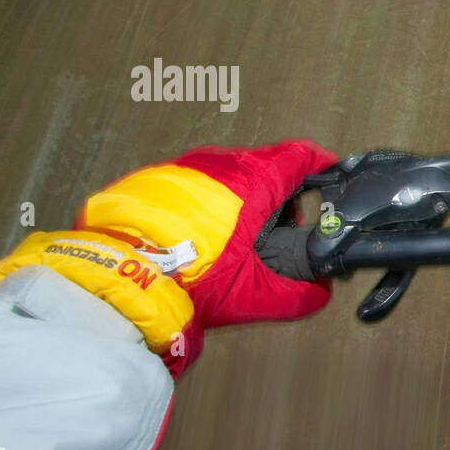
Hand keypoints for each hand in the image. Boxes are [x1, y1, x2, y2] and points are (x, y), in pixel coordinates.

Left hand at [0, 140, 336, 375]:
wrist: (119, 277)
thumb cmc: (185, 278)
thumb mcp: (253, 294)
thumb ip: (298, 294)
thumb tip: (319, 293)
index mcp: (252, 182)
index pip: (299, 155)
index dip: (320, 164)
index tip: (330, 173)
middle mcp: (219, 164)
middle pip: (264, 166)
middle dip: (280, 194)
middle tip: (284, 227)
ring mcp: (183, 167)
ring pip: (228, 174)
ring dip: (242, 199)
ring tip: (240, 238)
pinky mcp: (153, 178)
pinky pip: (194, 183)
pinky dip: (208, 204)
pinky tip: (201, 236)